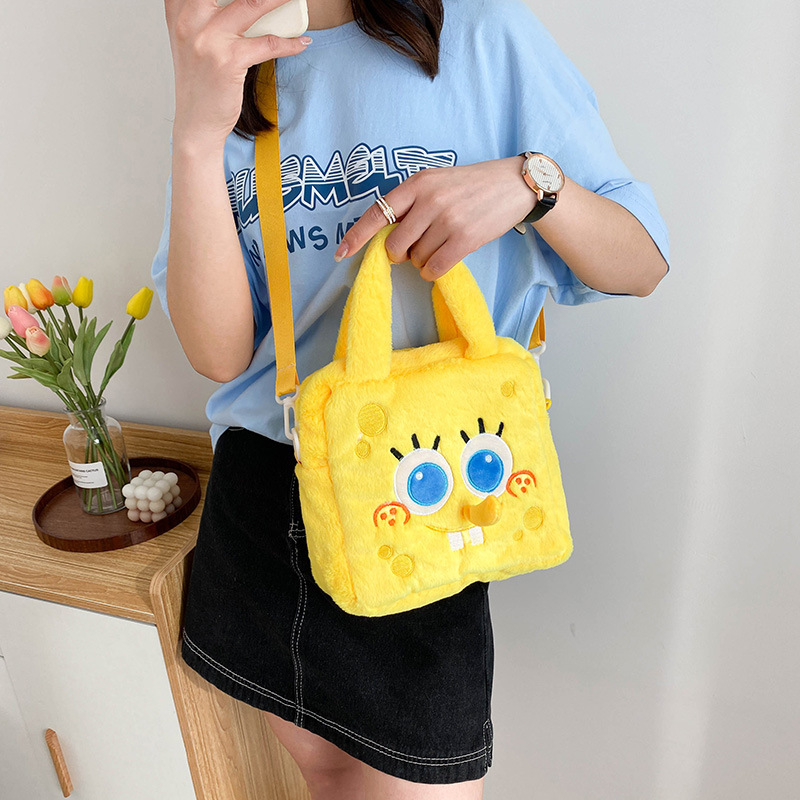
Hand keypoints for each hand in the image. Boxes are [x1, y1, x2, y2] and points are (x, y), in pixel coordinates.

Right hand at [165, 0, 311, 147]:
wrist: (196, 123)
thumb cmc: (200, 83)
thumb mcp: (193, 40)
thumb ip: (205, 14)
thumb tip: (249, 6)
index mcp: (179, 9)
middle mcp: (190, 19)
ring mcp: (208, 39)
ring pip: (251, 4)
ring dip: (279, 1)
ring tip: (295, 1)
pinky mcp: (228, 61)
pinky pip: (266, 44)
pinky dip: (289, 44)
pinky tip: (301, 43)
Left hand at [333, 157, 536, 279]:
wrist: (513, 184)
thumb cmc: (470, 186)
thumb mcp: (436, 182)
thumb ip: (411, 203)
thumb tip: (387, 238)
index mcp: (417, 183)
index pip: (378, 213)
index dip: (356, 236)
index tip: (340, 253)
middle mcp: (429, 200)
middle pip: (395, 246)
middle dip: (402, 254)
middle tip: (417, 246)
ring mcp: (447, 219)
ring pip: (416, 260)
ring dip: (424, 260)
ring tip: (442, 243)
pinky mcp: (464, 238)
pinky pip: (433, 269)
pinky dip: (434, 271)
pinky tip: (445, 258)